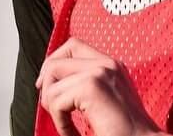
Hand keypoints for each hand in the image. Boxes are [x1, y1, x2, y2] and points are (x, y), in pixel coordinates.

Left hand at [37, 38, 163, 135]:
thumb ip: (85, 84)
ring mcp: (100, 72)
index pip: (72, 46)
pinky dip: (59, 122)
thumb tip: (47, 81)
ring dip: (52, 108)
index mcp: (112, 65)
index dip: (53, 65)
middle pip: (56, 60)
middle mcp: (107, 63)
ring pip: (51, 80)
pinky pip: (56, 100)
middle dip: (46, 86)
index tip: (49, 89)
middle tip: (54, 110)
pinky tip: (73, 133)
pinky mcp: (92, 87)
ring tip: (68, 125)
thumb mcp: (105, 100)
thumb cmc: (125, 131)